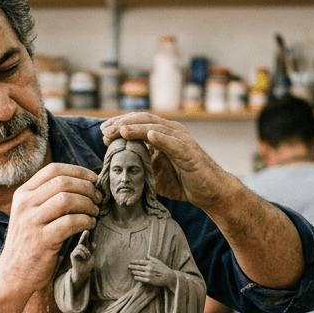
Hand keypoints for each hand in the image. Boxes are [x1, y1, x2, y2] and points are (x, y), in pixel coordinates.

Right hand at [0, 163, 99, 295]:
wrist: (13, 275)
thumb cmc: (29, 244)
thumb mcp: (31, 215)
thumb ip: (48, 199)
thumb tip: (83, 184)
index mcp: (23, 194)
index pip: (53, 170)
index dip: (78, 171)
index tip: (94, 179)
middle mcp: (24, 204)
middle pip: (62, 182)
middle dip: (87, 188)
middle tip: (98, 198)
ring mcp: (31, 222)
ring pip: (67, 200)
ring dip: (87, 204)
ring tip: (94, 212)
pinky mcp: (41, 240)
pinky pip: (70, 222)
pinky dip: (85, 221)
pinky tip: (89, 225)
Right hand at [69, 230, 94, 284]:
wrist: (83, 273)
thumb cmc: (87, 266)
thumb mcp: (91, 256)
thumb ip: (92, 250)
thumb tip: (93, 243)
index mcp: (83, 249)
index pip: (84, 241)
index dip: (85, 236)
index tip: (87, 230)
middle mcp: (78, 249)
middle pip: (81, 242)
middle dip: (85, 239)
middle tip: (87, 238)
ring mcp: (75, 252)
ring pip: (80, 246)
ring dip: (86, 252)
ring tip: (87, 257)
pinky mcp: (73, 255)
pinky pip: (77, 251)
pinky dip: (83, 254)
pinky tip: (84, 258)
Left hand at [100, 113, 228, 210]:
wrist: (210, 192)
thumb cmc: (183, 180)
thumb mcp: (155, 170)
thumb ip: (140, 160)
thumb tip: (117, 159)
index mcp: (162, 134)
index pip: (137, 123)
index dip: (119, 124)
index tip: (103, 132)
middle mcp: (172, 132)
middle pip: (143, 120)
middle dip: (122, 124)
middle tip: (105, 131)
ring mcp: (182, 141)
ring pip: (156, 128)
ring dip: (137, 129)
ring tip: (121, 130)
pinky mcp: (190, 153)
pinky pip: (174, 143)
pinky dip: (162, 138)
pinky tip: (149, 135)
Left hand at [128, 256, 174, 288]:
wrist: (169, 277)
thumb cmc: (164, 268)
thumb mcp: (158, 261)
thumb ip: (152, 258)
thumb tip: (146, 256)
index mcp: (150, 263)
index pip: (140, 262)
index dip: (135, 262)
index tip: (131, 261)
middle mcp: (148, 268)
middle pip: (138, 267)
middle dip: (132, 266)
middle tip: (128, 266)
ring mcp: (148, 274)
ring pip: (138, 273)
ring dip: (134, 272)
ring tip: (132, 271)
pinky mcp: (149, 280)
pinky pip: (140, 279)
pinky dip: (137, 277)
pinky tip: (135, 277)